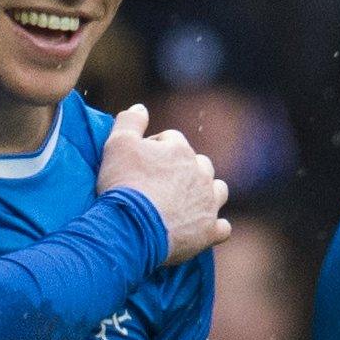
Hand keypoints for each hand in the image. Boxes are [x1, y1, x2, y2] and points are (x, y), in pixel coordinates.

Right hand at [97, 104, 231, 263]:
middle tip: (159, 185)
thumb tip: (140, 108)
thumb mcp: (117, 145)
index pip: (171, 140)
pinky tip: (202, 229)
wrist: (131, 227)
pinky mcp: (209, 230)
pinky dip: (214, 227)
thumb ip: (129, 122)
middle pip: (198, 164)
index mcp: (180, 150)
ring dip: (206, 193)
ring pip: (217, 191)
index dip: (154, 148)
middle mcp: (200, 173)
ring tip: (185, 203)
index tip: (138, 163)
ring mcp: (208, 203)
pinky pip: (222, 227)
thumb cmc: (124, 185)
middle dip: (184, 170)